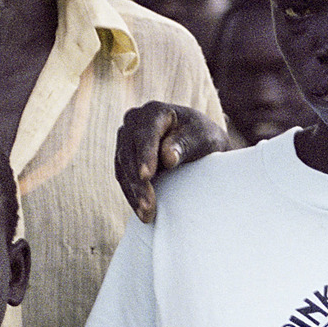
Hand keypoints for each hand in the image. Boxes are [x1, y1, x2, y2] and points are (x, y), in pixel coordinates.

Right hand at [115, 104, 229, 224]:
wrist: (200, 145)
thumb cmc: (204, 138)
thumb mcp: (204, 138)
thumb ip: (186, 144)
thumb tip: (167, 158)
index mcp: (155, 111)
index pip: (145, 133)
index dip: (145, 155)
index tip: (146, 176)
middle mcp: (135, 122)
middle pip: (129, 152)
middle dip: (138, 181)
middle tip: (148, 205)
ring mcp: (127, 139)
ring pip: (123, 167)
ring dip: (133, 192)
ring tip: (147, 214)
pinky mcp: (125, 158)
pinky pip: (123, 177)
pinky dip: (132, 195)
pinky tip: (141, 212)